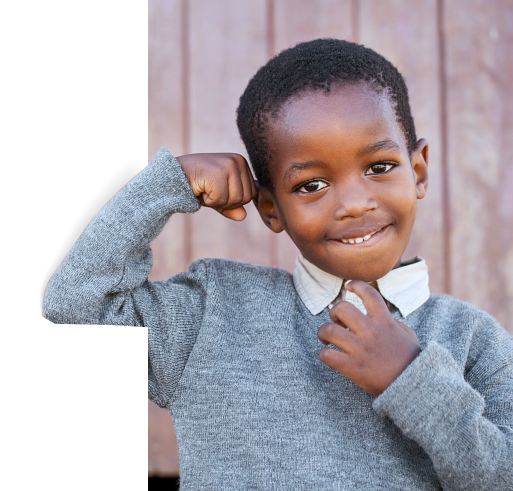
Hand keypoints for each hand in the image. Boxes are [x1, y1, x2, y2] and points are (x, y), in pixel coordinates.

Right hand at [177, 153, 256, 220]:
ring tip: (205, 189)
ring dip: (218, 202)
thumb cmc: (197, 184)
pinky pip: (221, 200)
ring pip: (236, 200)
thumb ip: (232, 206)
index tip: (217, 191)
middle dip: (227, 202)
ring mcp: (228, 164)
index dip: (234, 201)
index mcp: (241, 163)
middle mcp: (238, 160)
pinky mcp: (217, 172)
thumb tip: (243, 216)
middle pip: (246, 198)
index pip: (251, 193)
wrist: (172, 176)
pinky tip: (200, 189)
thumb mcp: (218, 196)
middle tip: (210, 191)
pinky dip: (209, 201)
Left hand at [317, 280, 420, 396]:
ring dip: (323, 332)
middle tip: (336, 321)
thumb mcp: (407, 334)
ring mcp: (360, 349)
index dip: (357, 285)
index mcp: (385, 321)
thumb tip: (380, 314)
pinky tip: (329, 355)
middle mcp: (370, 332)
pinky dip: (324, 354)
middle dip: (334, 312)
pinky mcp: (352, 367)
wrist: (412, 387)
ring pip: (329, 330)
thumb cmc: (410, 360)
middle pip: (341, 308)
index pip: (369, 295)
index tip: (348, 285)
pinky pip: (327, 355)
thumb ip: (392, 322)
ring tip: (326, 338)